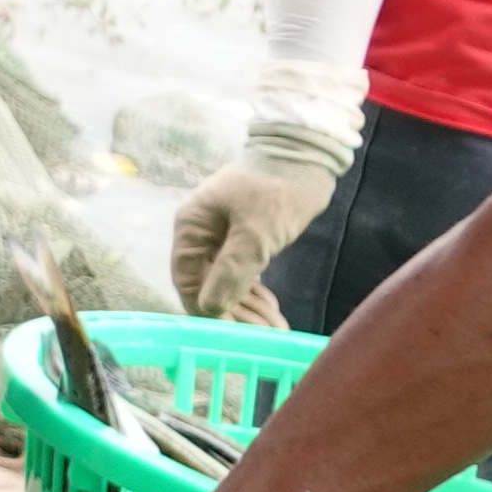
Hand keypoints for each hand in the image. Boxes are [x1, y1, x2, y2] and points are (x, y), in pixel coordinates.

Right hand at [168, 119, 347, 323]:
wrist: (303, 156)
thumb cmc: (276, 189)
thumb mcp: (256, 232)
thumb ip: (232, 271)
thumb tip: (211, 308)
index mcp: (191, 228)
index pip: (188, 281)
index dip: (206, 310)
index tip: (232, 335)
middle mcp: (201, 235)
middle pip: (207, 286)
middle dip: (234, 313)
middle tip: (266, 335)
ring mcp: (222, 238)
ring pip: (226, 283)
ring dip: (248, 308)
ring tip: (276, 328)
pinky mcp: (244, 239)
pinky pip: (241, 274)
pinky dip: (254, 293)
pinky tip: (272, 310)